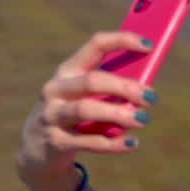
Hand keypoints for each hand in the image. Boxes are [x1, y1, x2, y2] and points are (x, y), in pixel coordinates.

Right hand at [16, 31, 157, 190]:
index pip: (95, 45)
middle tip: (151, 97)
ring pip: (86, 109)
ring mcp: (52, 115)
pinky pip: (88, 142)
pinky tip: (133, 143)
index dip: (122, 41)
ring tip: (144, 119)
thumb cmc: (75, 117)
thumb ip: (111, 92)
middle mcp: (56, 88)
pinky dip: (113, 144)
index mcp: (68, 70)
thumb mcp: (87, 98)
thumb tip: (146, 91)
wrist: (38, 150)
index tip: (149, 45)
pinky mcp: (55, 141)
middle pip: (92, 81)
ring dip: (118, 113)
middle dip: (124, 87)